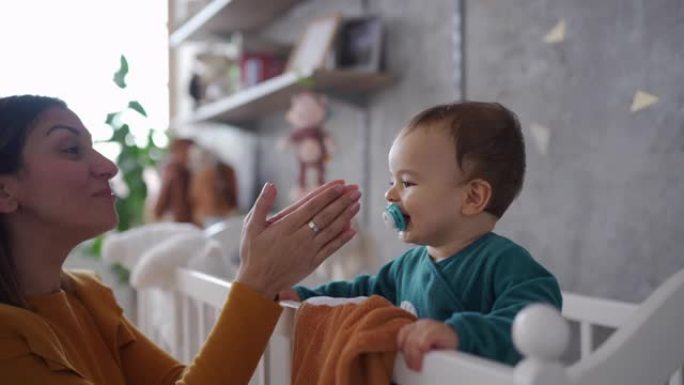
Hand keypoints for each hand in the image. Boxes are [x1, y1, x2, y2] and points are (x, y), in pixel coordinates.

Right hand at [236, 181, 360, 298]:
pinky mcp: (313, 263)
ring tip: (357, 204)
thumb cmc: (253, 253)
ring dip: (346, 216)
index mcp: (286, 226)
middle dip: (342, 201)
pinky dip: (342, 239)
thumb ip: (262, 205)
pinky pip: (331, 248)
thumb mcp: (251, 227)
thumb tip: (271, 185)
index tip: (341, 184)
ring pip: (331, 230)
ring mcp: (308, 251)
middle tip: (355, 190)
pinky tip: (353, 229)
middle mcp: (300, 237)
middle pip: (325, 215)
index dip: (327, 194)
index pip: (311, 205)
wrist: (258, 284)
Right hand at [397, 320, 458, 370]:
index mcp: (438, 331)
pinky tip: (403, 352)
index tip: (418, 367)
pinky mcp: (411, 324)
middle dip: (410, 356)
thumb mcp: (449, 350)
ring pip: (405, 335)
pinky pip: (402, 332)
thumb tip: (432, 364)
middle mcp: (427, 324)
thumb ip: (440, 355)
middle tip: (413, 368)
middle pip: (412, 340)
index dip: (418, 355)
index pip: (423, 341)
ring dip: (405, 351)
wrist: (448, 331)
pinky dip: (400, 342)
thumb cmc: (448, 343)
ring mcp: (418, 323)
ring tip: (409, 362)